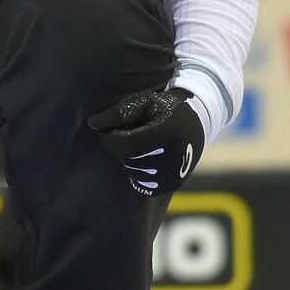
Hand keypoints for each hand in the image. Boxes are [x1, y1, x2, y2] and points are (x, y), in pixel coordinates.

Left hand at [89, 88, 204, 196]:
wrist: (197, 123)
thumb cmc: (164, 109)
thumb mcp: (143, 103)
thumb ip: (117, 113)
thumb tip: (92, 124)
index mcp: (166, 134)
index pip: (125, 144)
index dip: (110, 139)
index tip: (108, 130)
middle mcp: (173, 158)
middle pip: (128, 158)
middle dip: (122, 147)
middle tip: (131, 134)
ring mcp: (173, 175)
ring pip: (132, 172)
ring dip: (130, 159)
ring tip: (142, 145)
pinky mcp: (172, 185)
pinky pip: (141, 184)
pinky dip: (138, 172)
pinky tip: (147, 158)